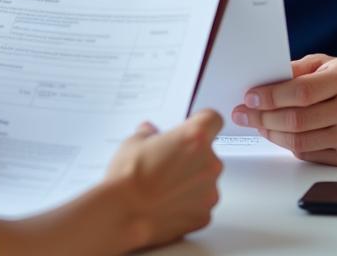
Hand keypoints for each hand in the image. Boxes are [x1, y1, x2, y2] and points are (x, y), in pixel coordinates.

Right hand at [104, 109, 223, 249]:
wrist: (123, 214)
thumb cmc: (128, 177)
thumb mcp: (134, 141)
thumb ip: (150, 134)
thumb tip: (150, 134)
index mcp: (195, 137)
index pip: (213, 119)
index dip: (202, 123)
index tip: (193, 128)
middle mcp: (209, 163)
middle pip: (208, 153)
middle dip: (191, 156)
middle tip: (167, 162)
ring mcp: (209, 192)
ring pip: (205, 180)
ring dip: (191, 181)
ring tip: (164, 187)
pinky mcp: (204, 216)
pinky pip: (201, 204)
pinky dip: (188, 204)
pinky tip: (167, 204)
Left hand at [230, 54, 336, 165]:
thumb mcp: (328, 63)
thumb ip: (297, 69)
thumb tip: (264, 80)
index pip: (301, 91)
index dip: (270, 96)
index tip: (250, 96)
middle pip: (297, 120)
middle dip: (262, 117)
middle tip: (244, 113)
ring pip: (300, 142)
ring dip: (271, 133)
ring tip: (257, 123)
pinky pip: (310, 155)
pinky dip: (289, 145)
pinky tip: (278, 134)